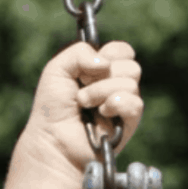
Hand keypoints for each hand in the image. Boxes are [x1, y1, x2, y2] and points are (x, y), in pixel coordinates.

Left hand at [21, 41, 142, 175]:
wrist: (53, 138)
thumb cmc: (52, 107)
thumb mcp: (57, 69)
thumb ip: (79, 51)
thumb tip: (105, 62)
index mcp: (102, 70)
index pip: (123, 51)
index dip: (109, 54)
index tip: (86, 70)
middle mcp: (116, 85)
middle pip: (131, 66)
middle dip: (102, 75)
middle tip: (83, 86)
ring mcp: (124, 104)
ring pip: (131, 83)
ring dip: (101, 91)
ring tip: (85, 104)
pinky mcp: (129, 122)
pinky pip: (135, 103)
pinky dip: (115, 104)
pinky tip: (101, 114)